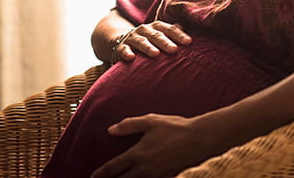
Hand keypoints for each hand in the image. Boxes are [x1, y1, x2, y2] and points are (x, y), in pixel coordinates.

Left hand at [90, 114, 211, 177]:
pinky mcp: (167, 177)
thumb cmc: (176, 128)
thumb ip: (129, 125)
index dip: (101, 173)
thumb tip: (111, 130)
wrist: (200, 139)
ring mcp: (156, 175)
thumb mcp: (151, 121)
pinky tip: (143, 176)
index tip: (93, 176)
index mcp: (137, 154)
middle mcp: (144, 168)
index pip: (113, 168)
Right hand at [114, 21, 191, 62]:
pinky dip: (126, 53)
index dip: (179, 34)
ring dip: (148, 47)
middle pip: (157, 35)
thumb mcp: (161, 33)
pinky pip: (123, 49)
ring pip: (141, 41)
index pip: (169, 29)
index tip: (189, 42)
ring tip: (156, 54)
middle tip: (175, 50)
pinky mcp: (120, 47)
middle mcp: (145, 30)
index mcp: (157, 27)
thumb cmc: (148, 38)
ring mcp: (132, 38)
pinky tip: (131, 58)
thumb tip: (194, 33)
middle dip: (166, 42)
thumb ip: (175, 32)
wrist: (120, 38)